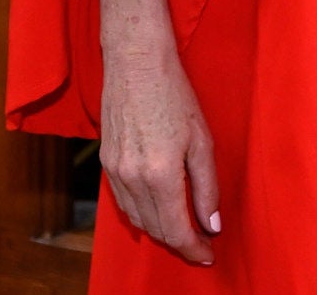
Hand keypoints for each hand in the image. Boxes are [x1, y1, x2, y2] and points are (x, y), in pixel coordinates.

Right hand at [99, 22, 222, 262]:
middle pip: (155, 229)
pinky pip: (122, 202)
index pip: (176, 231)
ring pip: (137, 219)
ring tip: (182, 228)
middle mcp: (132, 178)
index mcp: (161, 175)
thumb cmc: (174, 94)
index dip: (193, 249)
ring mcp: (114, 171)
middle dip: (179, 242)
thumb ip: (207, 188)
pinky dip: (141, 213)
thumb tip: (212, 224)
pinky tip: (156, 208)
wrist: (136, 61)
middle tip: (200, 243)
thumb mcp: (202, 141)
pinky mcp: (104, 162)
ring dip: (159, 229)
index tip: (207, 255)